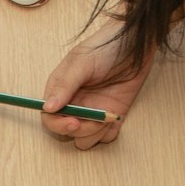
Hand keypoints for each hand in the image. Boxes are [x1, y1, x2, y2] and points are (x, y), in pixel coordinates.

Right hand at [40, 21, 154, 149]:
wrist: (136, 46)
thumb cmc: (105, 47)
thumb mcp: (81, 62)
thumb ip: (64, 85)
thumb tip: (48, 107)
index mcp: (61, 90)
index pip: (49, 117)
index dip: (59, 125)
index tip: (74, 123)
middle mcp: (75, 104)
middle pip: (68, 132)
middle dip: (82, 129)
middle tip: (98, 118)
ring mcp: (93, 112)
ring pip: (86, 139)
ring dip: (96, 133)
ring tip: (109, 116)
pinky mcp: (111, 117)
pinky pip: (105, 138)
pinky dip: (110, 132)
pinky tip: (117, 117)